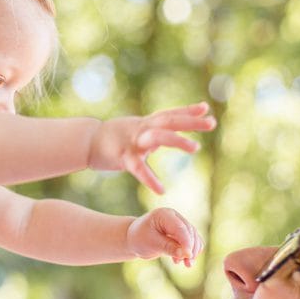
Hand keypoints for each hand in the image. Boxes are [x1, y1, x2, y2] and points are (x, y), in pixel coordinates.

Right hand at [87, 102, 215, 192]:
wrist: (88, 140)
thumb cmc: (117, 136)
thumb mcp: (141, 127)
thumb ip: (161, 125)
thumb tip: (180, 123)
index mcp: (147, 123)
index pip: (171, 114)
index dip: (188, 111)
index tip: (206, 108)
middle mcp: (142, 128)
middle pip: (169, 121)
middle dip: (190, 121)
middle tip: (211, 123)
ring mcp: (132, 141)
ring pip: (157, 137)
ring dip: (176, 140)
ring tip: (195, 147)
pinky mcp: (122, 156)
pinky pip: (138, 168)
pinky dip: (149, 178)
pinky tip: (161, 189)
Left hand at [127, 207, 203, 265]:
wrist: (135, 239)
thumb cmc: (140, 239)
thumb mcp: (152, 244)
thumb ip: (168, 247)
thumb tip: (185, 254)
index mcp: (164, 214)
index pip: (180, 228)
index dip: (186, 242)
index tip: (188, 256)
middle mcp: (174, 216)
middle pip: (190, 232)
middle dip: (190, 248)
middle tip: (187, 264)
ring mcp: (179, 223)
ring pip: (194, 237)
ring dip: (193, 251)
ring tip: (187, 265)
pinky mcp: (182, 232)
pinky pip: (193, 241)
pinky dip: (190, 251)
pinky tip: (180, 260)